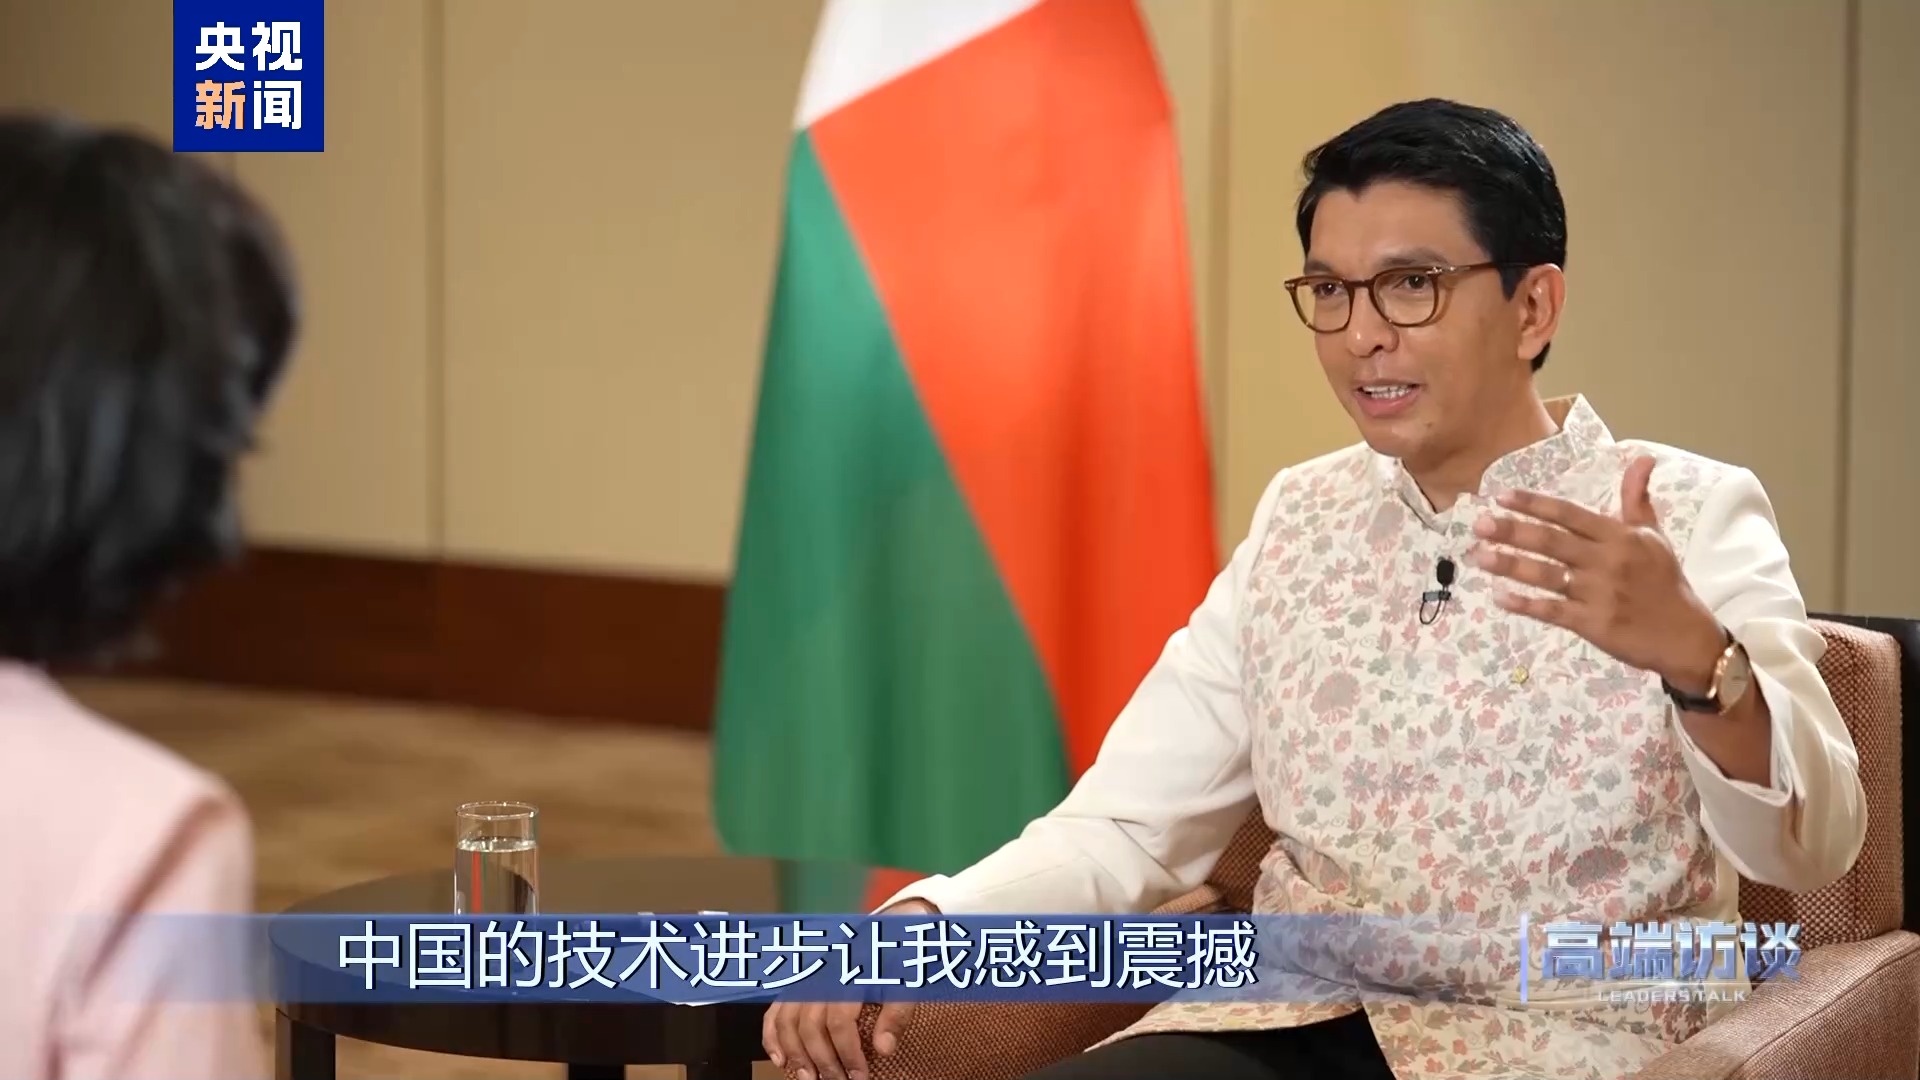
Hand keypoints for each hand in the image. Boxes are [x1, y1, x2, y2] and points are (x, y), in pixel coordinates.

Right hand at [762, 899, 931, 1079]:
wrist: (889, 930)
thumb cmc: (899, 958)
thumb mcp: (909, 980)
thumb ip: (897, 1013)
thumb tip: (883, 1049)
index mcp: (850, 969)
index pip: (839, 1019)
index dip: (848, 1052)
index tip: (860, 1076)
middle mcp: (823, 972)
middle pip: (810, 1024)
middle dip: (823, 1060)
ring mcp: (807, 977)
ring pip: (788, 1020)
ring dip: (796, 1054)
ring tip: (809, 1078)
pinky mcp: (798, 983)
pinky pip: (776, 1010)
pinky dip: (773, 1037)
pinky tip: (781, 1061)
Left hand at [1468, 454, 1725, 689]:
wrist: (1684, 635)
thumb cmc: (1664, 582)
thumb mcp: (1654, 537)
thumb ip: (1637, 499)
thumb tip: (1642, 458)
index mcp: (1619, 537)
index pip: (1569, 514)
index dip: (1535, 504)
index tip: (1502, 496)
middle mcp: (1606, 561)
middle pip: (1552, 541)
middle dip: (1512, 531)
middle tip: (1479, 523)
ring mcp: (1598, 594)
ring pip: (1547, 575)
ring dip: (1509, 565)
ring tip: (1477, 556)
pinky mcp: (1593, 624)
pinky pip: (1552, 611)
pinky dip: (1525, 604)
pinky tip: (1499, 596)